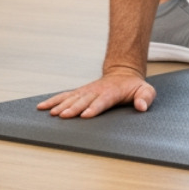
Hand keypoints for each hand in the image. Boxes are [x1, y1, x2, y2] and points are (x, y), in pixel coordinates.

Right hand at [37, 69, 156, 118]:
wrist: (122, 73)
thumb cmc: (133, 86)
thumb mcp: (145, 90)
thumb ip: (146, 97)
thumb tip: (142, 107)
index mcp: (112, 92)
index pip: (102, 101)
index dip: (94, 108)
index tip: (86, 115)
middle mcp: (96, 91)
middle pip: (84, 100)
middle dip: (73, 108)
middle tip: (64, 116)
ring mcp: (87, 91)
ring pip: (72, 98)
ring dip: (61, 105)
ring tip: (51, 113)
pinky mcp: (80, 93)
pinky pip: (65, 96)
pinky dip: (53, 101)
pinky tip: (42, 107)